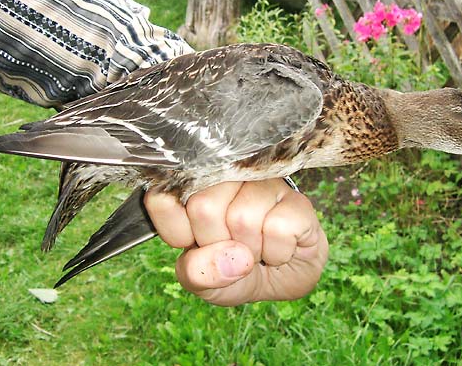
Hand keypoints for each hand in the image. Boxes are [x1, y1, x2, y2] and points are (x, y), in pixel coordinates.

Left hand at [143, 179, 328, 305]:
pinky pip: (278, 227)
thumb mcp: (203, 281)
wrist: (282, 281)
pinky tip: (279, 247)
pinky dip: (278, 252)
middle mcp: (228, 179)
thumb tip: (230, 256)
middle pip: (203, 205)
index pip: (163, 196)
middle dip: (218, 244)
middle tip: (232, 249)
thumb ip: (198, 271)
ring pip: (242, 217)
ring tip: (257, 248)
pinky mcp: (298, 201)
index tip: (195, 243)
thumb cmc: (236, 272)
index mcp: (194, 191)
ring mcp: (264, 186)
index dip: (179, 232)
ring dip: (252, 250)